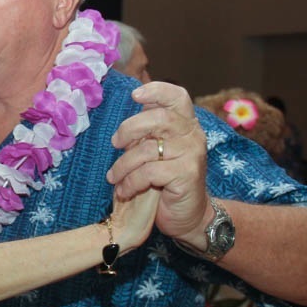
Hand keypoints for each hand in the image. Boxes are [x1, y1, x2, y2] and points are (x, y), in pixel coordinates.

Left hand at [107, 82, 208, 240]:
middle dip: (129, 128)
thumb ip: (148, 133)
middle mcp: (193, 135)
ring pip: (147, 149)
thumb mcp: (157, 152)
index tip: (134, 95)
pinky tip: (124, 191)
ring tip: (113, 178)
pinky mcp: (187, 175)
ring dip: (123, 165)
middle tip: (115, 143)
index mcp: (186, 124)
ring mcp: (192, 155)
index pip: (177, 96)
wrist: (189, 216)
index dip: (157, 90)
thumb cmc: (167, 182)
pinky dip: (130, 182)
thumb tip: (126, 118)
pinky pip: (148, 172)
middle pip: (159, 118)